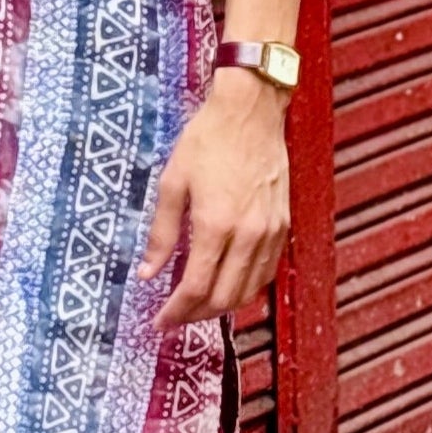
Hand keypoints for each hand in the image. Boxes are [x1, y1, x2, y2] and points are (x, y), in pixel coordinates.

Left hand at [141, 67, 290, 331]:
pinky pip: (267, 271)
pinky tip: (228, 284)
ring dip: (222, 306)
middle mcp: (248, 234)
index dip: (176, 311)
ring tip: (198, 306)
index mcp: (216, 224)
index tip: (159, 321)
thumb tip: (148, 273)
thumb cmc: (208, 140)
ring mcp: (270, 231)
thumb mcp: (172, 183)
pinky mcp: (283, 225)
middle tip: (175, 316)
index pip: (196, 288)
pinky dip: (246, 287)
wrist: (251, 111)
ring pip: (249, 290)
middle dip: (197, 315)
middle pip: (224, 298)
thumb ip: (161, 234)